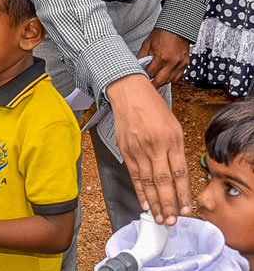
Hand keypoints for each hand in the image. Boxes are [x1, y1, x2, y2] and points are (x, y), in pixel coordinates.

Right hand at [106, 74, 190, 225]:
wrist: (128, 92)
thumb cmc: (153, 107)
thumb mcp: (174, 125)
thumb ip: (177, 150)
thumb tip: (180, 176)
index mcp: (171, 139)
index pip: (179, 173)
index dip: (183, 195)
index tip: (187, 210)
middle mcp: (154, 145)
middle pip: (163, 181)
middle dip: (168, 204)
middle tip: (172, 221)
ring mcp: (138, 148)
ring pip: (147, 182)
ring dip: (154, 203)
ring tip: (160, 218)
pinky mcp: (125, 150)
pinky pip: (134, 175)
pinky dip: (140, 191)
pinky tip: (145, 203)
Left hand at [137, 28, 189, 87]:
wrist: (176, 27)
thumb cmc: (162, 34)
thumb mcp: (147, 43)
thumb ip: (142, 56)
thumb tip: (138, 65)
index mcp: (161, 57)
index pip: (151, 73)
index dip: (145, 77)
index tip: (142, 78)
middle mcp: (171, 62)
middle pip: (161, 81)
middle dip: (154, 85)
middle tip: (149, 85)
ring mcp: (179, 64)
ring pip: (170, 81)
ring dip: (163, 82)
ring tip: (157, 80)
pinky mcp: (185, 64)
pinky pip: (178, 77)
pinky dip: (172, 79)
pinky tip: (166, 76)